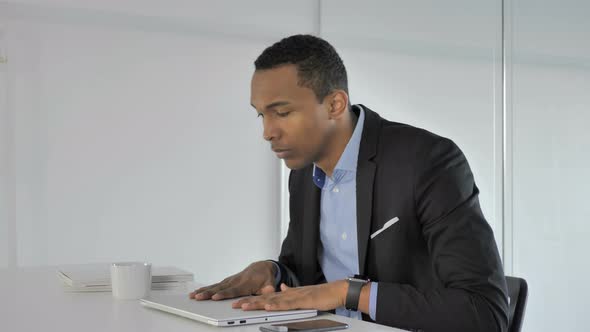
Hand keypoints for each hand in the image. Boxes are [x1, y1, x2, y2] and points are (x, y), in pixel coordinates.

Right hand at [189, 261, 276, 300]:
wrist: (263, 267)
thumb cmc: (266, 278)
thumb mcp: (270, 286)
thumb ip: (267, 292)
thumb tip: (266, 296)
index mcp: (246, 283)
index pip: (234, 290)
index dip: (224, 294)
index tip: (215, 297)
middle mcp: (237, 280)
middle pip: (221, 288)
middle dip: (208, 293)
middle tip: (198, 297)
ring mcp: (231, 279)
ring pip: (216, 286)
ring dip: (204, 290)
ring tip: (193, 295)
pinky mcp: (228, 280)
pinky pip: (216, 285)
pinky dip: (206, 288)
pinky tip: (198, 292)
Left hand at [231, 281, 347, 311]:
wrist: (336, 291)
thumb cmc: (322, 295)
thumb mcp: (302, 294)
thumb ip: (291, 292)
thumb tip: (281, 288)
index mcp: (288, 293)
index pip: (267, 297)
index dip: (253, 299)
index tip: (240, 302)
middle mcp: (289, 293)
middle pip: (266, 298)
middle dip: (250, 301)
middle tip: (235, 305)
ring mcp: (296, 296)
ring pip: (273, 300)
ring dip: (259, 303)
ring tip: (245, 306)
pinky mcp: (303, 300)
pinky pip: (288, 304)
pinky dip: (277, 305)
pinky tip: (268, 306)